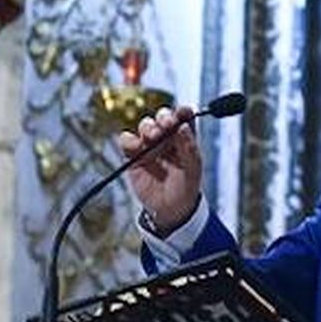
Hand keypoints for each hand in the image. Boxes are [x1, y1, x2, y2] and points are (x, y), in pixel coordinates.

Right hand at [117, 105, 202, 233]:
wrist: (170, 209)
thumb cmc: (185, 187)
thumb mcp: (193, 169)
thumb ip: (189, 147)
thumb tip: (184, 126)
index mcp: (185, 138)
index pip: (184, 118)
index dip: (183, 111)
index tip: (183, 112)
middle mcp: (167, 138)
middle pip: (163, 117)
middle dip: (164, 117)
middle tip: (167, 124)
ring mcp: (150, 145)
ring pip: (145, 125)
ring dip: (148, 127)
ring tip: (153, 137)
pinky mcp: (134, 155)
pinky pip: (127, 141)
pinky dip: (129, 139)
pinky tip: (137, 146)